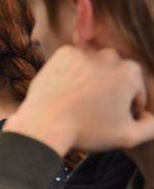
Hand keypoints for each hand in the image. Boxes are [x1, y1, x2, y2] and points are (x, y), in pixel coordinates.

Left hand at [5, 46, 153, 156]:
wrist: (44, 123)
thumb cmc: (87, 131)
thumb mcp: (127, 137)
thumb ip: (151, 127)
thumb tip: (150, 117)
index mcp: (131, 72)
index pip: (135, 91)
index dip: (126, 108)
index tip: (112, 119)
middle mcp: (110, 56)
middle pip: (116, 75)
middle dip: (111, 90)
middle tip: (95, 109)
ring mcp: (85, 52)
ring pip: (95, 66)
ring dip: (92, 79)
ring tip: (79, 100)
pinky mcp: (63, 53)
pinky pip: (74, 62)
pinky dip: (73, 72)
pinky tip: (67, 89)